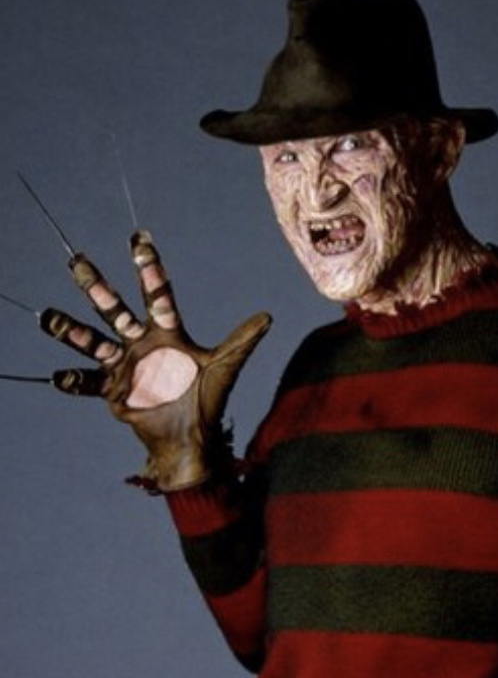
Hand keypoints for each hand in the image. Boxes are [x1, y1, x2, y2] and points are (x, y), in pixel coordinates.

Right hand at [40, 230, 271, 489]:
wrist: (191, 437)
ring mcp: (124, 366)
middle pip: (116, 310)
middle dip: (98, 288)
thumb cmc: (207, 401)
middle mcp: (141, 343)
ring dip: (73, 331)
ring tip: (49, 317)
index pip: (157, 295)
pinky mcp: (113, 390)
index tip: (139, 240)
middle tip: (77, 261)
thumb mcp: (225, 366)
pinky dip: (73, 380)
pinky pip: (88, 383)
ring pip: (94, 341)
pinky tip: (58, 376)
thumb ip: (242, 340)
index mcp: (167, 333)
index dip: (149, 269)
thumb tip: (269, 316)